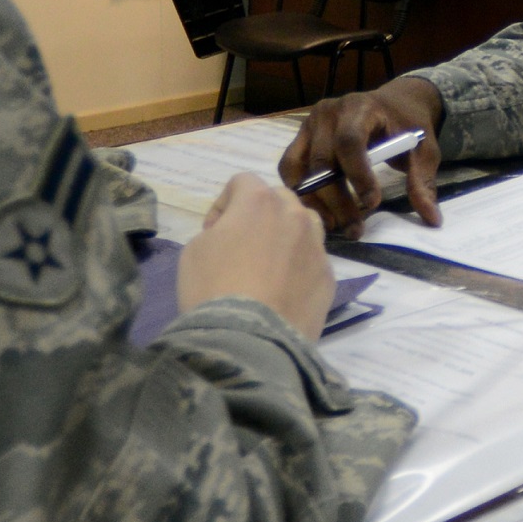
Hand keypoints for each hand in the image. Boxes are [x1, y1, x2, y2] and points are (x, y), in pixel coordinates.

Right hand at [177, 174, 335, 339]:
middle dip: (259, 214)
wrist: (249, 340)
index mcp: (260, 202)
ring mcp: (317, 248)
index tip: (212, 232)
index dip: (222, 204)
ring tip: (269, 263)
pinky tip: (283, 292)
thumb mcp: (194, 250)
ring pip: (305, 226)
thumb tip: (231, 236)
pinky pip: (313, 261)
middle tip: (241, 244)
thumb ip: (216, 230)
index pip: (242, 182)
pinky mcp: (328, 279)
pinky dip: (299, 268)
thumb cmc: (213, 288)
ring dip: (287, 234)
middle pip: (280, 200)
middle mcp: (296, 216)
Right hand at [278, 76, 445, 233]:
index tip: (372, 203)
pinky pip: (290, 169)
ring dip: (314, 201)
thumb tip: (432, 220)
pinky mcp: (300, 139)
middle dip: (337, 199)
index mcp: (360, 108)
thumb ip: (423, 180)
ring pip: (299, 168)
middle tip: (355, 229)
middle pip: (322, 160)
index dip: (357, 174)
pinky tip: (322, 212)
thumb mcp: (423, 149)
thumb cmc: (407, 124)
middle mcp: (327, 113)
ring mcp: (309, 125)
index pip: (350, 141)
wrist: (393, 104)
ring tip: (336, 226)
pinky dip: (301, 192)